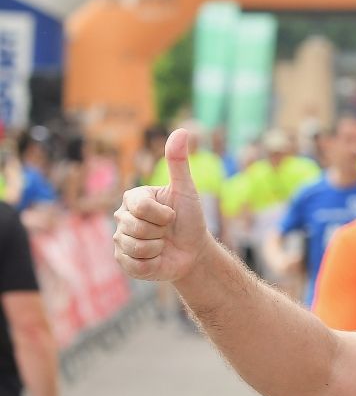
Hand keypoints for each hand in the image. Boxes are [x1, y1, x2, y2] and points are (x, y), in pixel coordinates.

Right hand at [112, 129, 211, 283]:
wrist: (194, 253)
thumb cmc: (190, 220)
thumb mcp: (186, 191)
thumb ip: (179, 163)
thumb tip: (182, 130)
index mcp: (133, 198)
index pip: (140, 207)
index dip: (163, 215)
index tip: (172, 216)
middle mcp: (122, 217)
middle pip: (135, 227)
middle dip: (160, 233)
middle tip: (167, 232)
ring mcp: (120, 240)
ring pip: (135, 247)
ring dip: (157, 249)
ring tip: (162, 245)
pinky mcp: (124, 262)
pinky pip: (134, 265)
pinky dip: (152, 264)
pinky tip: (157, 259)